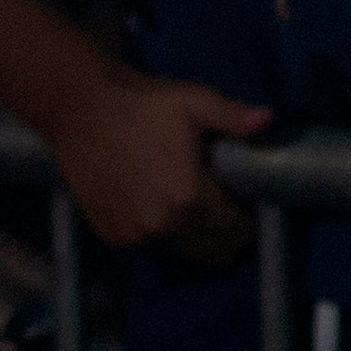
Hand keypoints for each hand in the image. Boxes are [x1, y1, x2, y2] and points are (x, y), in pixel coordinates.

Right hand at [51, 67, 269, 256]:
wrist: (82, 110)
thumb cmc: (145, 104)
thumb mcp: (196, 103)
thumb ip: (234, 117)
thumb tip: (269, 119)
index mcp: (189, 199)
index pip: (233, 228)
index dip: (246, 220)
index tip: (249, 210)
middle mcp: (161, 226)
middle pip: (208, 245)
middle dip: (224, 235)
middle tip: (229, 216)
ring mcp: (133, 234)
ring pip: (179, 247)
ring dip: (193, 236)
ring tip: (200, 214)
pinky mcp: (109, 233)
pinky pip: (146, 243)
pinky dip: (159, 233)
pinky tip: (164, 212)